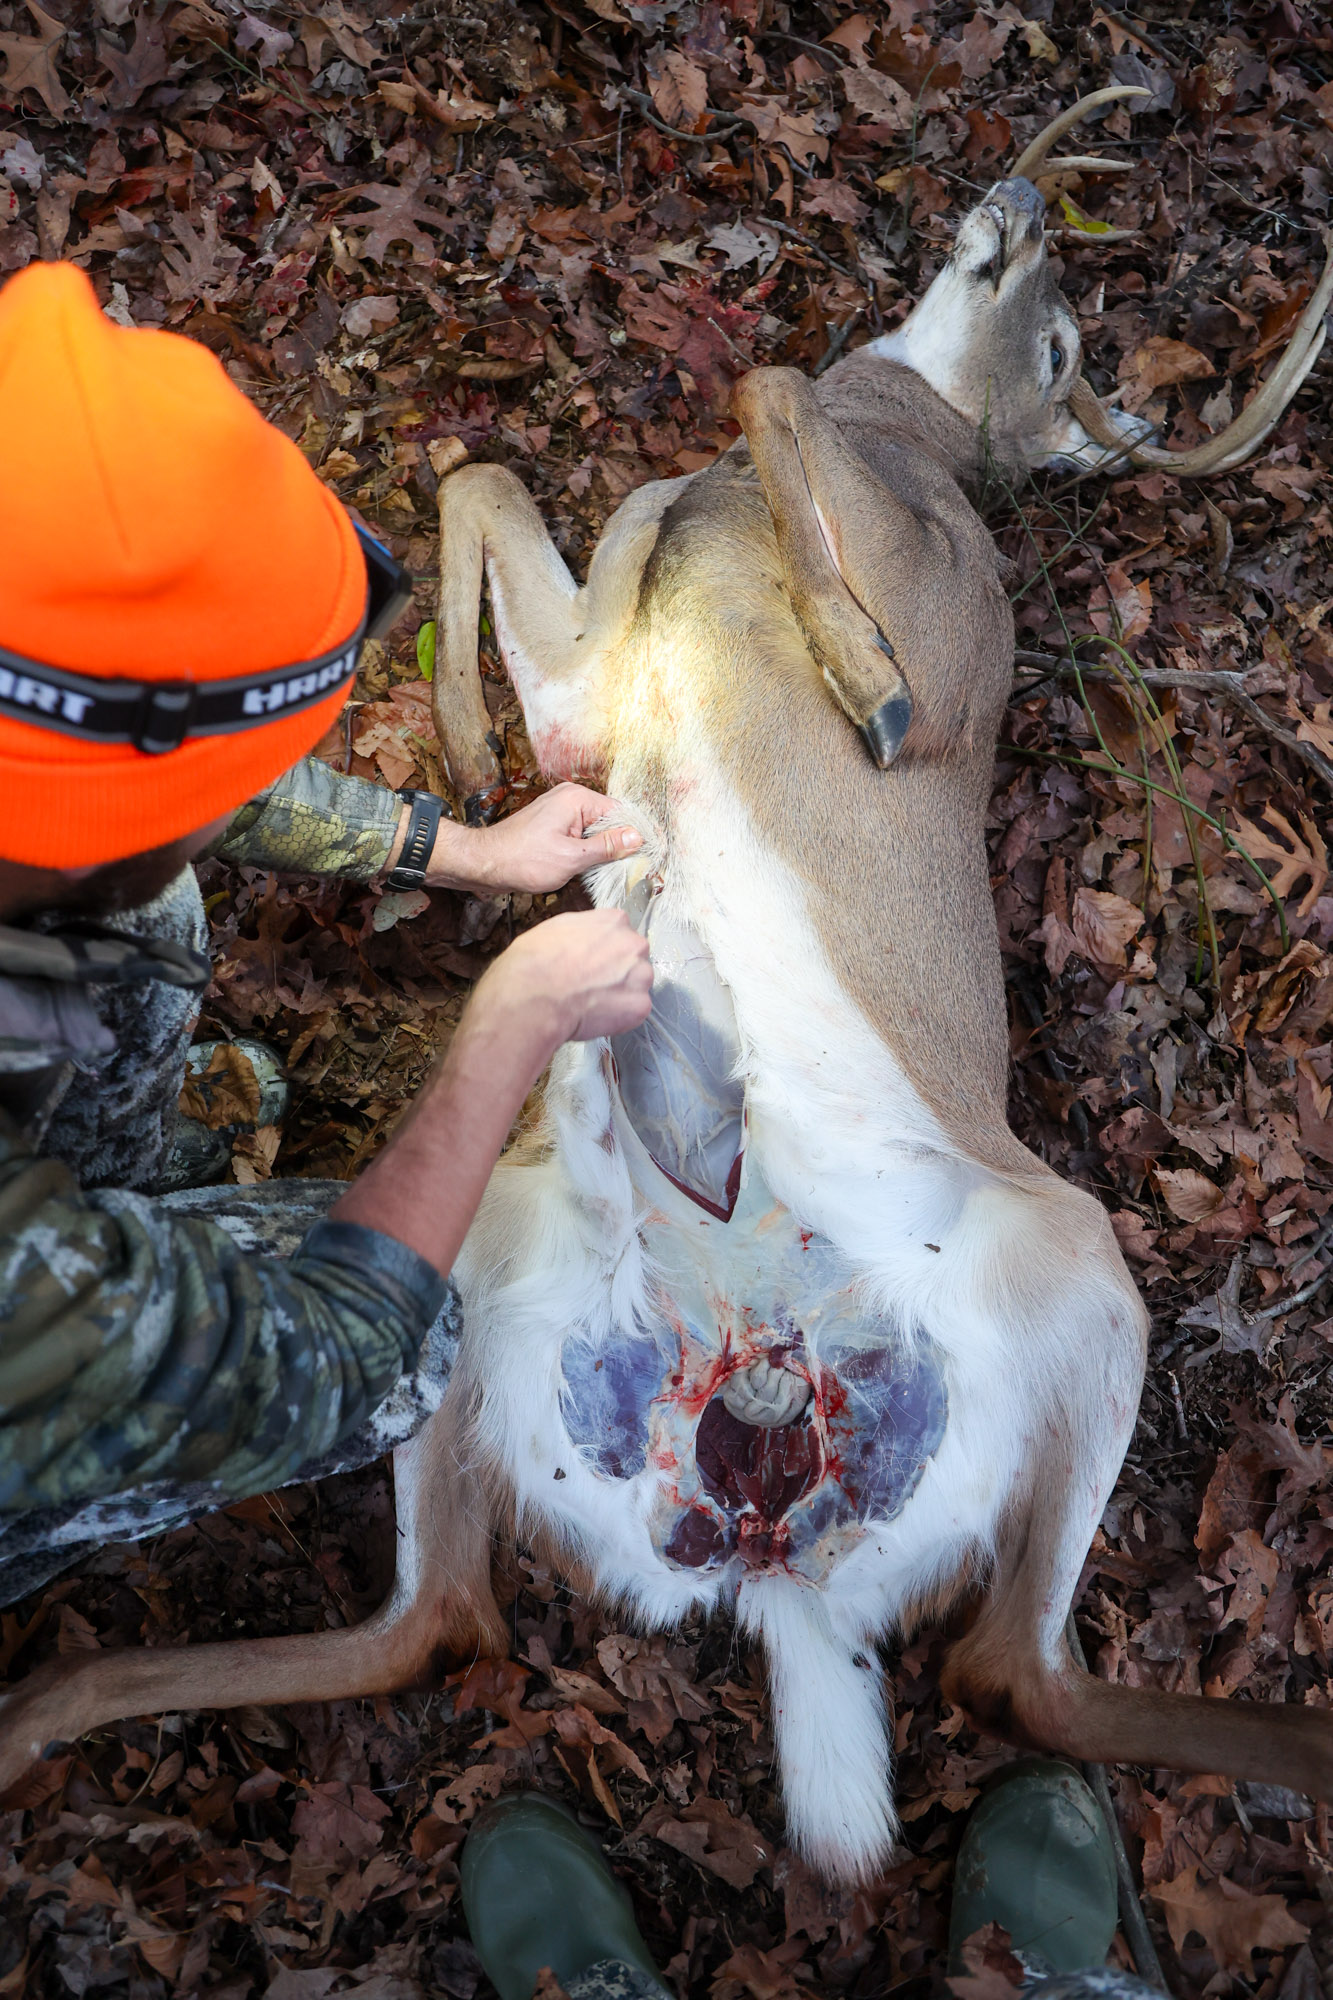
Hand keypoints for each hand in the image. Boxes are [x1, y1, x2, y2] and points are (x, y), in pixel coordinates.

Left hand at [423, 784, 643, 894]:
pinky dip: (588, 851)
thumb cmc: (521, 860)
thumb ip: (606, 847)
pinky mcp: (553, 826)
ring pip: (595, 830)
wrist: (484, 864)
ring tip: (614, 871)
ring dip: (603, 850)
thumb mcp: (571, 858)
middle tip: (635, 868)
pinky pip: (580, 836)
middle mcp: (570, 799)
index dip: (636, 833)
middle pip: (609, 821)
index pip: (620, 812)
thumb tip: (636, 838)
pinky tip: (591, 868)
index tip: (652, 853)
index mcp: (577, 799)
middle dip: (620, 843)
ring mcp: (560, 811)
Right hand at [478, 908, 652, 1045]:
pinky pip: (633, 1012)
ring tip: (592, 1003)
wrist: (533, 996)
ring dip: (620, 995)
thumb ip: (583, 931)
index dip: (604, 952)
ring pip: (636, 986)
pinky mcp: (640, 1006)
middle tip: (593, 986)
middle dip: (617, 972)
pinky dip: (618, 1018)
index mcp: (614, 921)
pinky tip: (595, 1017)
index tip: (594, 963)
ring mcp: (641, 976)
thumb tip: (585, 942)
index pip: (620, 934)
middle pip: (633, 959)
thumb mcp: (556, 928)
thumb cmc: (535, 963)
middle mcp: (634, 944)